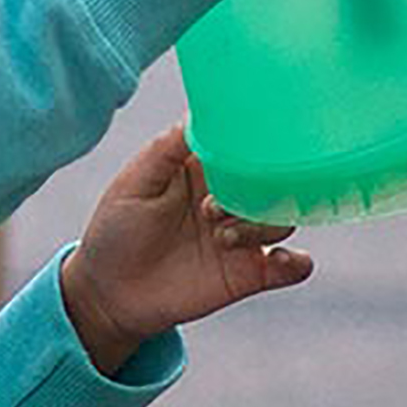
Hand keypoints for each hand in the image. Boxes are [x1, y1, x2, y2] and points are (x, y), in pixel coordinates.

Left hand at [57, 128, 311, 369]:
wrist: (109, 292)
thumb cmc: (117, 228)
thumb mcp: (135, 182)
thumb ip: (168, 148)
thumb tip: (198, 114)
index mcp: (209, 168)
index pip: (247, 146)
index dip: (254, 143)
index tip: (256, 142)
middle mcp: (233, 198)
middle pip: (275, 181)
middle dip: (260, 188)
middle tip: (217, 205)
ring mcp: (244, 235)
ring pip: (284, 219)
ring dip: (264, 225)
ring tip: (223, 236)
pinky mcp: (249, 274)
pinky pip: (292, 267)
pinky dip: (297, 263)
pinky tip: (278, 261)